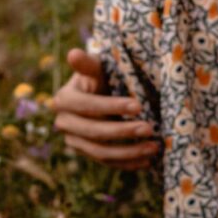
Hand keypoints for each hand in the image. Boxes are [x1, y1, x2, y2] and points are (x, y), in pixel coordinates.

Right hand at [51, 48, 160, 168]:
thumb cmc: (99, 76)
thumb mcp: (95, 67)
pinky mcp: (86, 154)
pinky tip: (147, 161)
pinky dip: (128, 164)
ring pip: (101, 152)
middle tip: (150, 128)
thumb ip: (87, 63)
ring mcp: (73, 142)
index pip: (88, 106)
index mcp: (64, 99)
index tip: (138, 106)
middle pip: (94, 132)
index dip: (112, 106)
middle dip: (124, 131)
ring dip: (129, 152)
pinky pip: (107, 163)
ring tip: (154, 147)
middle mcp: (63, 123)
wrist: (98, 93)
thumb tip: (73, 54)